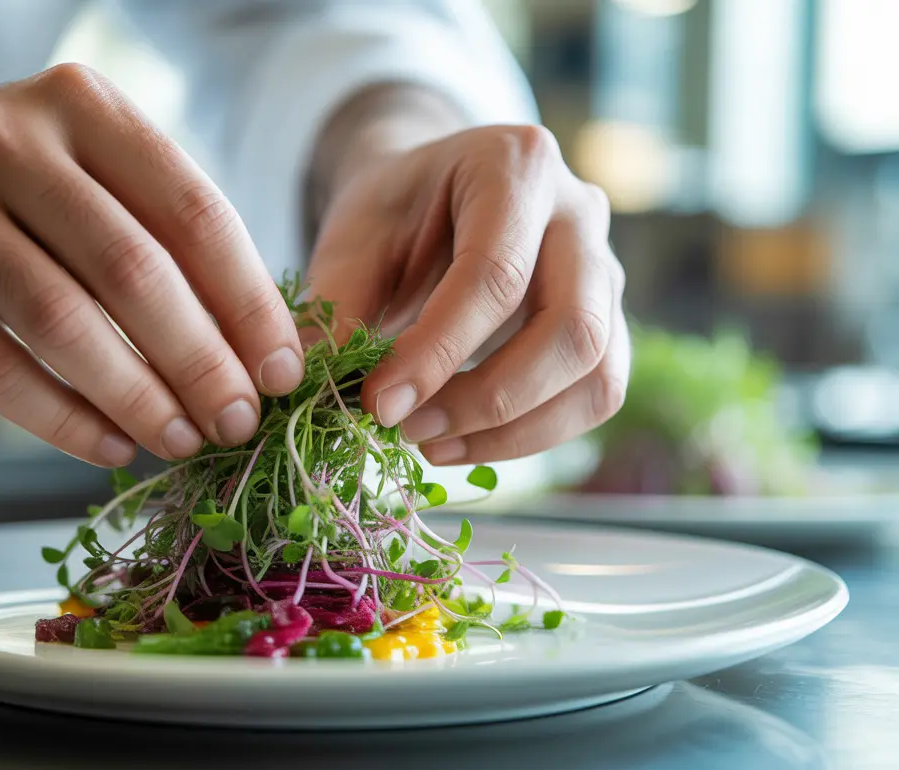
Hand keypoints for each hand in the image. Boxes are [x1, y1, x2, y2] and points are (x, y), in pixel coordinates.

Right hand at [0, 64, 303, 466]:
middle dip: (201, 360)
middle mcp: (8, 139)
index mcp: (82, 106)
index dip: (249, 302)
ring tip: (183, 440)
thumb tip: (263, 354)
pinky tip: (111, 447)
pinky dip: (63, 418)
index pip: (192, 210)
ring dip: (137, 396)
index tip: (283, 372)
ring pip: (63, 320)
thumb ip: (168, 245)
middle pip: (132, 268)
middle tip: (240, 422)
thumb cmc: (14, 205)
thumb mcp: (92, 186)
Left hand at [307, 124, 627, 464]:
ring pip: (597, 373)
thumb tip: (321, 385)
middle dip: (488, 399)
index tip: (379, 405)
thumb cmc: (391, 212)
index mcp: (515, 164)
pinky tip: (463, 442)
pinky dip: (532, 434)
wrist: (429, 197)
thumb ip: (338, 303)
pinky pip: (596, 394)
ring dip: (515, 430)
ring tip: (431, 444)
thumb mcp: (351, 237)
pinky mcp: (608, 321)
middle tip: (409, 429)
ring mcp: (607, 268)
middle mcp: (581, 211)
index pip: (495, 274)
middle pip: (572, 328)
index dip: (437, 352)